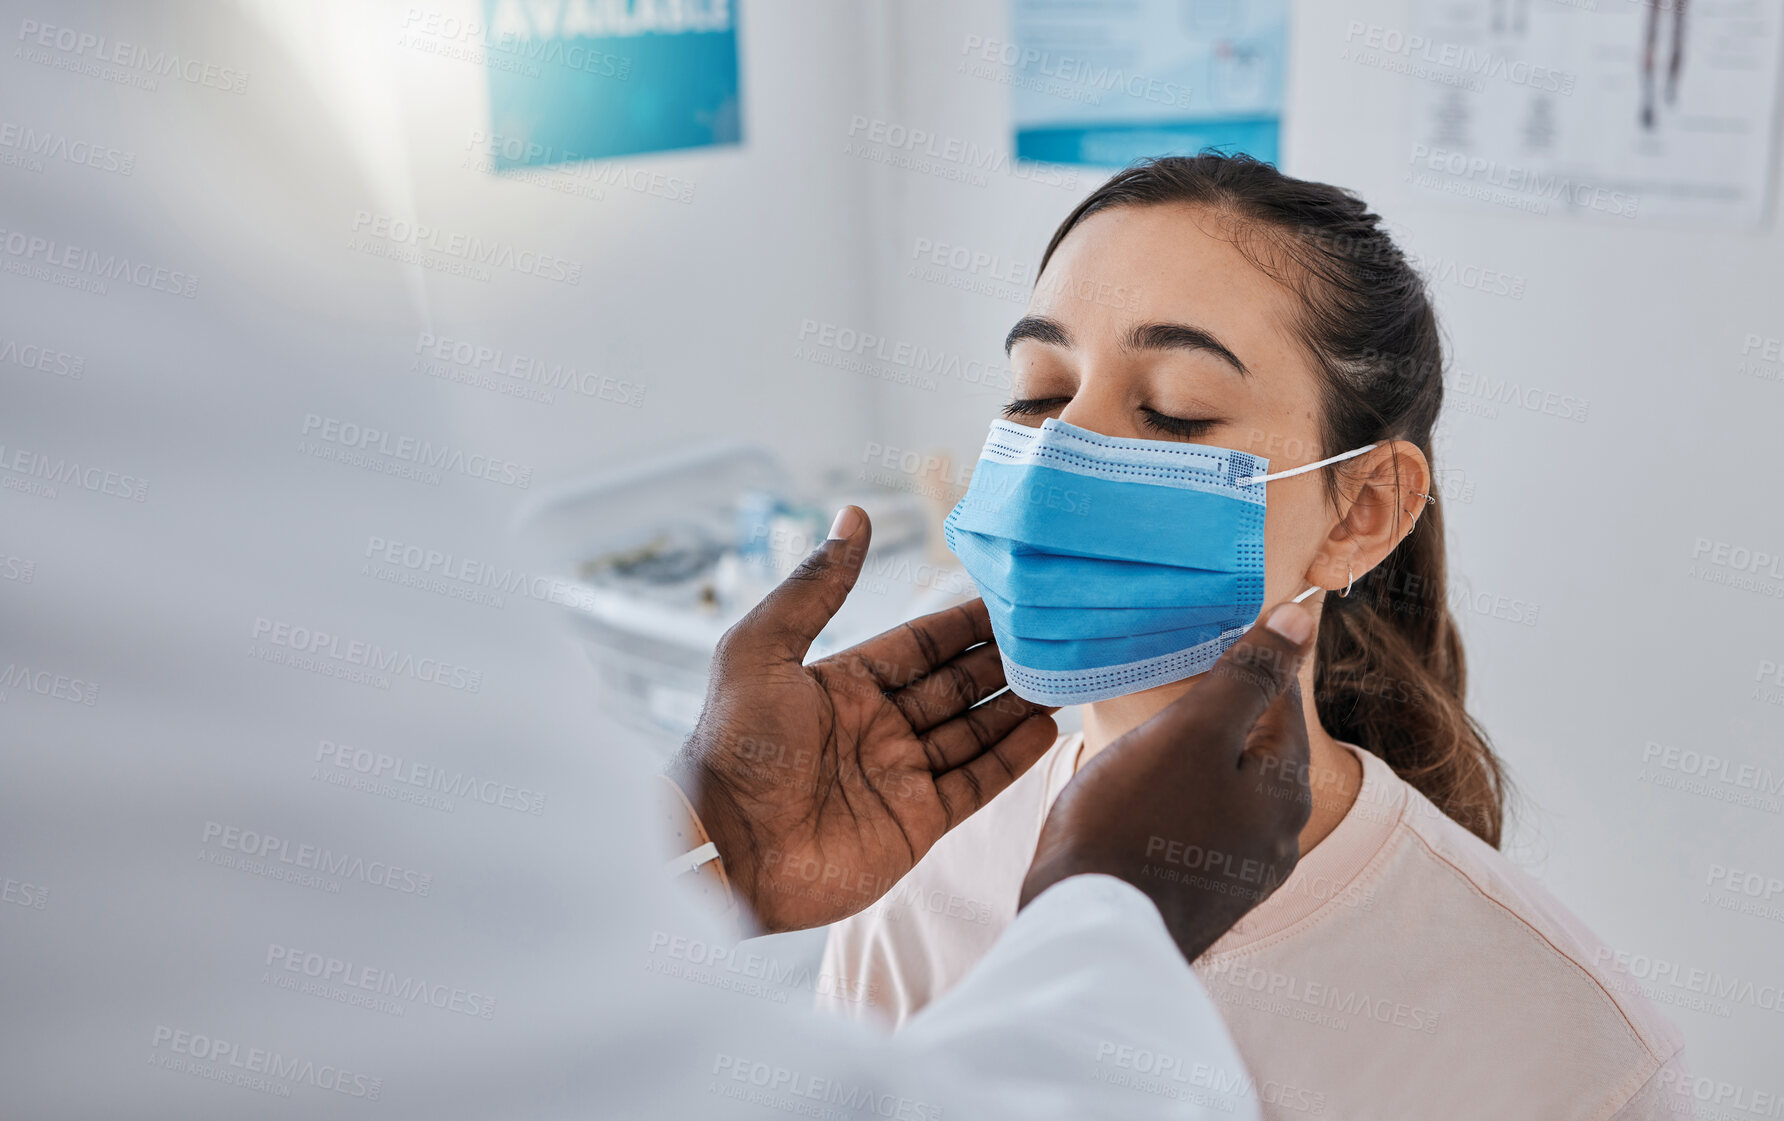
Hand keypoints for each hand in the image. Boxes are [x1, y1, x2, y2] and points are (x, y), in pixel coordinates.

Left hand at [670, 507, 1059, 932]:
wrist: (728, 848)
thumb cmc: (735, 744)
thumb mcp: (762, 648)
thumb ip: (816, 585)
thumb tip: (854, 514)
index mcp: (843, 684)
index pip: (919, 645)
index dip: (963, 623)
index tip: (1010, 599)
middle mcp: (876, 726)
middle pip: (954, 686)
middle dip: (1001, 662)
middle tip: (1053, 635)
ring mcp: (898, 775)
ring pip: (972, 731)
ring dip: (1015, 706)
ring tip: (1064, 677)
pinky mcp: (915, 824)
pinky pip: (974, 783)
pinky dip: (1010, 758)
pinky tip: (1045, 730)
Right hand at [1019, 602, 1316, 962]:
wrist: (1088, 930)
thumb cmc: (1134, 820)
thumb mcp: (1192, 730)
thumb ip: (1248, 675)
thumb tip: (1303, 618)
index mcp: (1286, 790)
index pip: (1283, 701)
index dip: (1248, 662)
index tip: (1210, 639)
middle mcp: (1279, 838)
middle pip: (1259, 751)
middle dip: (1223, 718)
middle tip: (1172, 689)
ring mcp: (1243, 877)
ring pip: (1230, 795)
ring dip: (1200, 766)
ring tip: (1151, 746)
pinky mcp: (1204, 901)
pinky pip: (1202, 833)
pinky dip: (1180, 807)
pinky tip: (1143, 805)